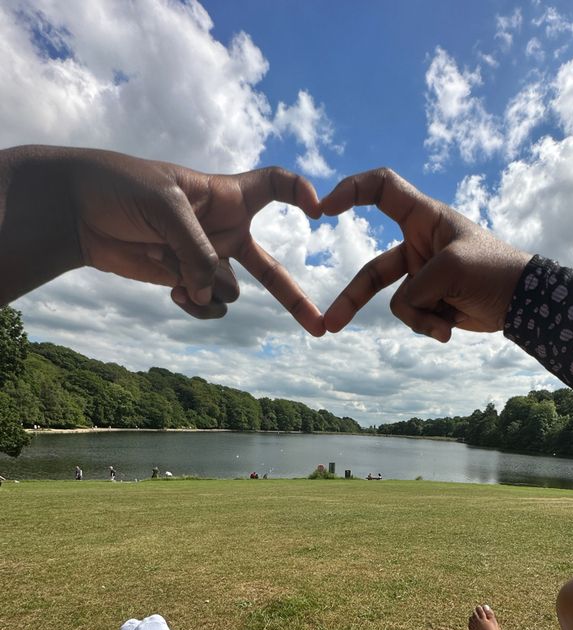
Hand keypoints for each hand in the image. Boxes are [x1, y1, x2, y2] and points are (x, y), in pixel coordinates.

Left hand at [0, 147, 323, 333]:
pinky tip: (174, 295)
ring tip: (177, 273)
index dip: (300, 191)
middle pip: (269, 267)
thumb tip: (210, 294)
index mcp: (225, 196)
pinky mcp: (181, 281)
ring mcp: (203, 260)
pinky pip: (205, 304)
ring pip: (229, 291)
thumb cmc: (121, 186)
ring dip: (209, 289)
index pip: (275, 186)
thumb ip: (196, 250)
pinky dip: (195, 305)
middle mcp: (222, 230)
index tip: (318, 208)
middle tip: (322, 327)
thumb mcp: (166, 206)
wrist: (77, 209)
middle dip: (294, 300)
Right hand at [320, 168, 531, 341]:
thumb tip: (406, 308)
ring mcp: (422, 274)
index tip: (324, 208)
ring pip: (397, 302)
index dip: (351, 190)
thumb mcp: (450, 270)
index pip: (381, 189)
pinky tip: (451, 327)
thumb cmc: (494, 270)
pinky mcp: (430, 300)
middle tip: (329, 324)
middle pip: (372, 271)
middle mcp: (418, 243)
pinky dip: (430, 324)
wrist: (523, 303)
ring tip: (445, 325)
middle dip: (352, 299)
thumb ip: (415, 288)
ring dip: (421, 317)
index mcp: (424, 217)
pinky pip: (413, 316)